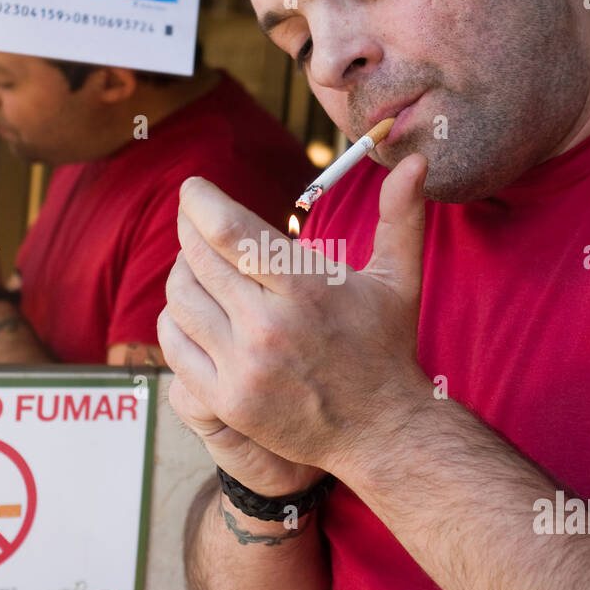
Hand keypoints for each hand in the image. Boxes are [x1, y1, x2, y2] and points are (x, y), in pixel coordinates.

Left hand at [158, 153, 432, 474]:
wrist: (382, 430)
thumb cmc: (385, 347)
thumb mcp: (399, 279)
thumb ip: (399, 215)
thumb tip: (415, 159)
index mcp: (307, 289)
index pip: (229, 231)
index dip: (199, 202)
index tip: (192, 189)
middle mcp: (269, 327)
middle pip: (197, 260)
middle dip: (189, 231)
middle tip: (194, 222)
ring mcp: (244, 368)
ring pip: (180, 300)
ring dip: (180, 274)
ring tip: (196, 266)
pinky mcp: (227, 401)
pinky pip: (175, 345)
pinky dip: (174, 320)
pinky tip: (192, 311)